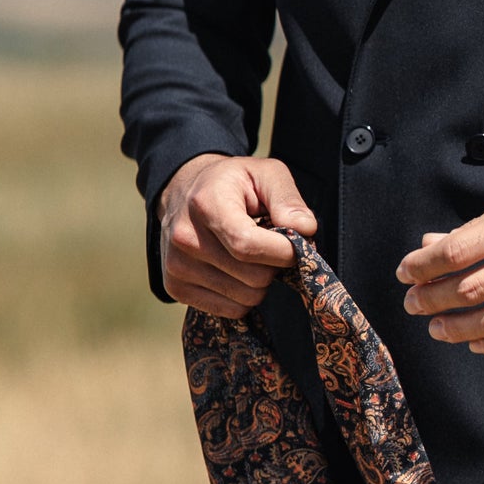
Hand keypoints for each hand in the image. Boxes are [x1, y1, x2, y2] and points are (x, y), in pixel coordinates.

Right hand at [158, 153, 315, 317]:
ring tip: (250, 253)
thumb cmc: (232, 182)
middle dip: (274, 265)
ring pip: (246, 298)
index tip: (297, 243)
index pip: (248, 246)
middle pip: (253, 277)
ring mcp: (177, 267)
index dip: (283, 252)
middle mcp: (185, 238)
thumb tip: (306, 230)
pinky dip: (244, 295)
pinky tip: (236, 269)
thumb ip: (288, 199)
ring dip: (260, 281)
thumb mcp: (266, 173)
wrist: (184, 192)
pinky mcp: (176, 288)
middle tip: (271, 244)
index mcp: (206, 204)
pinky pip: (231, 310)